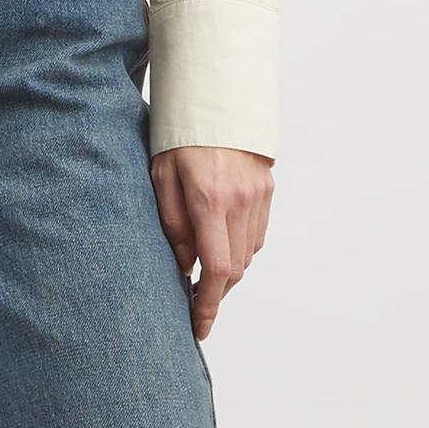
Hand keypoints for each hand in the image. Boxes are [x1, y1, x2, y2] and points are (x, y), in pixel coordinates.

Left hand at [150, 144, 274, 340]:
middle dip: (216, 294)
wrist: (218, 100)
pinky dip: (241, 250)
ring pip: (248, 254)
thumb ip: (173, 224)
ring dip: (229, 272)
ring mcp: (258, 196)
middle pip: (236, 268)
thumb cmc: (180, 137)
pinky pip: (257, 235)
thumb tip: (187, 266)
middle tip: (195, 305)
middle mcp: (240, 202)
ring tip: (206, 277)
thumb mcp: (161, 177)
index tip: (199, 327)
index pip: (217, 269)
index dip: (209, 305)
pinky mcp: (267, 190)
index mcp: (210, 200)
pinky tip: (222, 247)